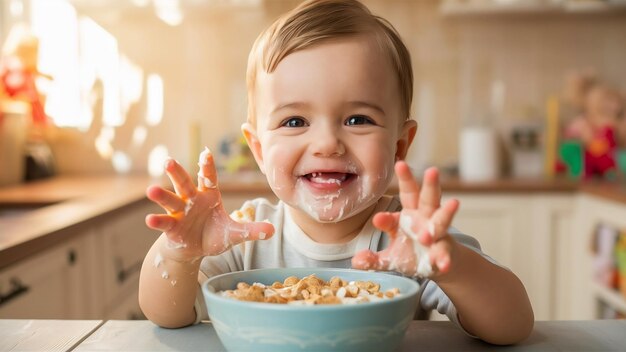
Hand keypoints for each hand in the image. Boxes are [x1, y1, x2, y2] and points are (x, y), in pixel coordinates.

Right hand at [145, 148, 274, 261]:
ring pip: (170, 200)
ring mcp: (179, 213)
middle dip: (177, 173)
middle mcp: (191, 200)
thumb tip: (273, 230)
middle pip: (184, 183)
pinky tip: (150, 220)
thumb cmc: (213, 235)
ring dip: (162, 195)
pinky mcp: (171, 228)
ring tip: (151, 190)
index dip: (207, 166)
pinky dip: (158, 221)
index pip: (209, 178)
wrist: (194, 250)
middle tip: (169, 161)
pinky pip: (164, 223)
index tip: (206, 152)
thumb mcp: (235, 233)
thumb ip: (251, 230)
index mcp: (209, 196)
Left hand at [351, 161, 458, 277]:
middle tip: (432, 170)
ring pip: (443, 218)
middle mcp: (425, 218)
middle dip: (430, 184)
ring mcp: (438, 232)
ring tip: (454, 202)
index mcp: (408, 213)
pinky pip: (445, 252)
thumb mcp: (389, 257)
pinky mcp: (445, 250)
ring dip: (447, 211)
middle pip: (428, 197)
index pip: (403, 199)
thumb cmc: (411, 253)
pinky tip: (444, 263)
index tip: (378, 218)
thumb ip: (373, 259)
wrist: (437, 265)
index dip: (392, 205)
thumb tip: (356, 261)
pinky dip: (444, 257)